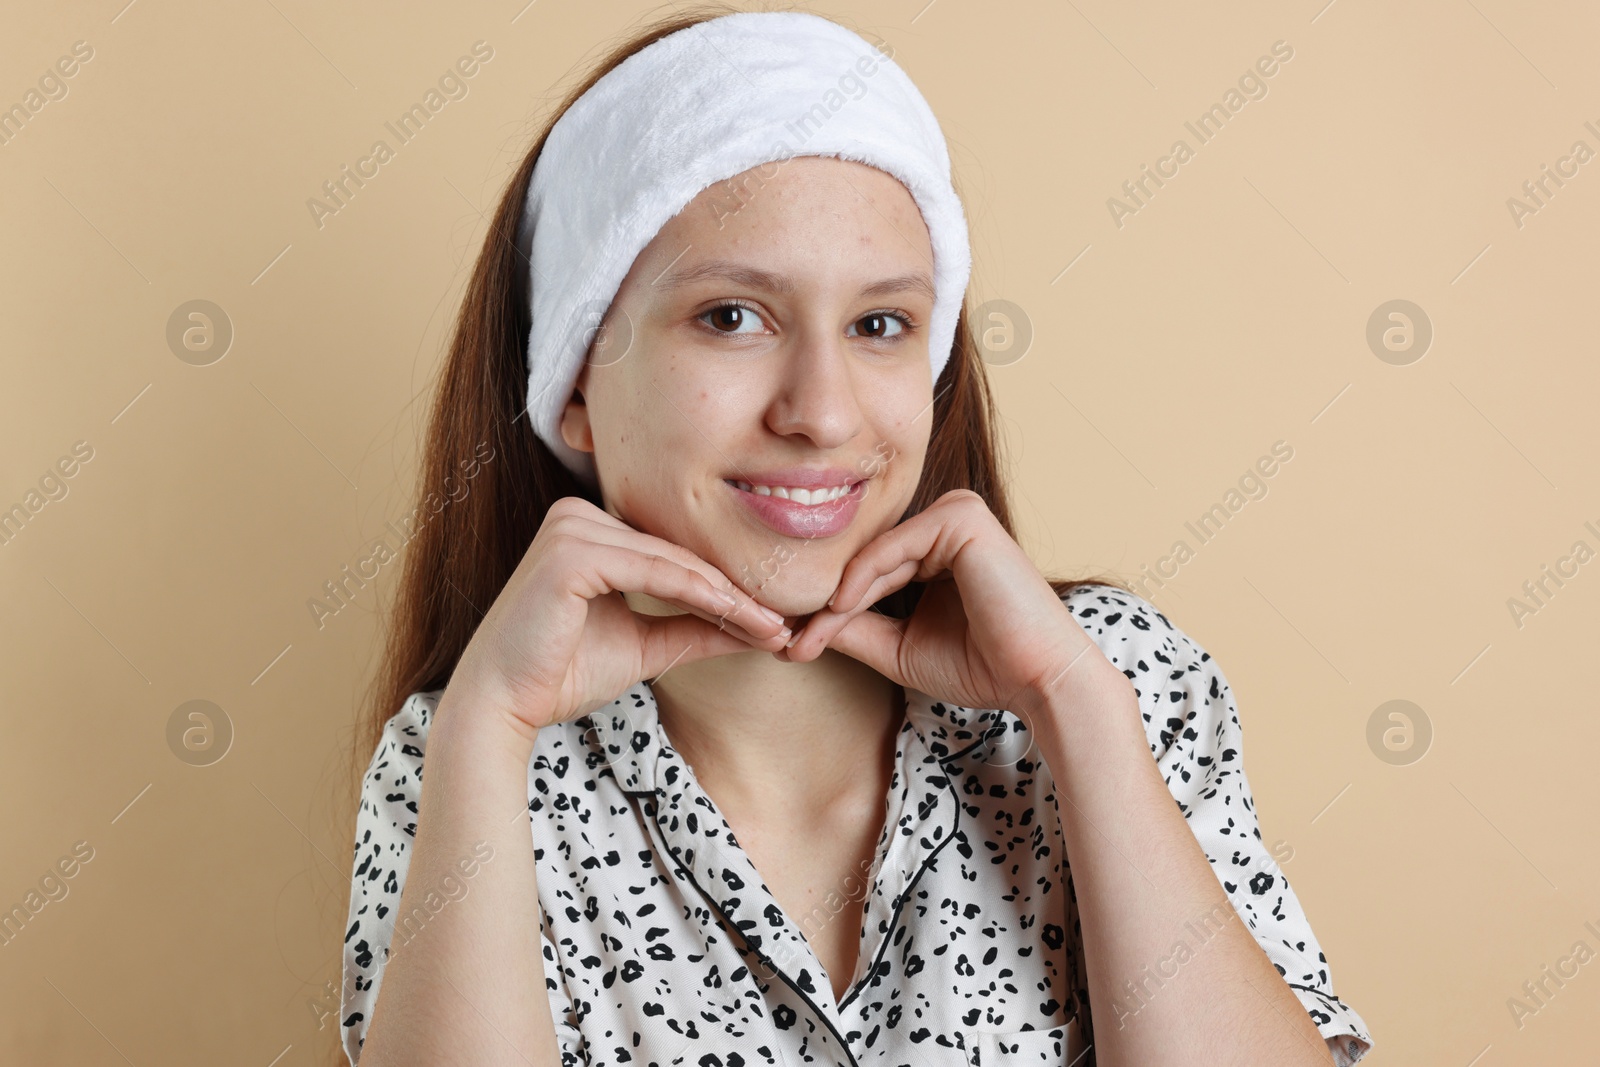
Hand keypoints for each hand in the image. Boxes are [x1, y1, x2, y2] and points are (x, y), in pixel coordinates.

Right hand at [445, 497, 791, 739]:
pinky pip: (653, 571)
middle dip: (736, 593)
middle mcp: (577, 514)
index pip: (673, 555)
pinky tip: (736, 614)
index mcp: (589, 528)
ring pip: (673, 561)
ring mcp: (570, 527)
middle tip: (786, 625)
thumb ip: (696, 628)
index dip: (728, 589)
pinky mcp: (570, 551)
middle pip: (677, 554)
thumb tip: (761, 629)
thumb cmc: (561, 673)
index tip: (777, 621)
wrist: (503, 703)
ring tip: (772, 627)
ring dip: (727, 596)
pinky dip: (699, 594)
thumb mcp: (645, 645)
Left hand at [778, 490, 1114, 713]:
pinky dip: (862, 577)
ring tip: (812, 637)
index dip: (829, 611)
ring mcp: (956, 513)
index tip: (795, 648)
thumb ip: (853, 629)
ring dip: (839, 598)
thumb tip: (797, 627)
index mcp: (937, 549)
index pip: (869, 572)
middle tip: (792, 645)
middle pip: (866, 562)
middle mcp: (946, 523)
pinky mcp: (961, 517)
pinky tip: (840, 608)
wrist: (1037, 679)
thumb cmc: (980, 666)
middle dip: (826, 607)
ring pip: (873, 555)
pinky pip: (892, 546)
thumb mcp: (899, 647)